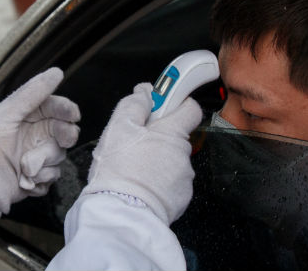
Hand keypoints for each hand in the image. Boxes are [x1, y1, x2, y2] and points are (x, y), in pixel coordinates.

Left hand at [0, 68, 79, 223]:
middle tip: (63, 140)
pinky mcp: (39, 177)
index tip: (73, 115)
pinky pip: (54, 175)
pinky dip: (40, 178)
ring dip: (43, 162)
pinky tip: (23, 179)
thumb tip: (56, 72)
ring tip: (23, 167)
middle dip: (65, 136)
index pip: (54, 107)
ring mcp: (38, 157)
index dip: (66, 110)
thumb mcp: (5, 115)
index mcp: (25, 116)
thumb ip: (31, 93)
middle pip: (64, 131)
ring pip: (60, 155)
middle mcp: (35, 135)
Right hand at [83, 82, 202, 224]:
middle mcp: (183, 153)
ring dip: (157, 162)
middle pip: (176, 137)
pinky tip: (140, 187)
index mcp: (172, 132)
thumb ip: (134, 104)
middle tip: (136, 145)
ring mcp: (184, 178)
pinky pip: (171, 184)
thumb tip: (145, 93)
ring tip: (134, 171)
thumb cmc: (118, 171)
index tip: (162, 107)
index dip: (177, 105)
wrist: (122, 213)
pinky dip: (159, 183)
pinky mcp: (181, 198)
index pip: (190, 108)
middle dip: (159, 138)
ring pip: (172, 161)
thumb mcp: (117, 128)